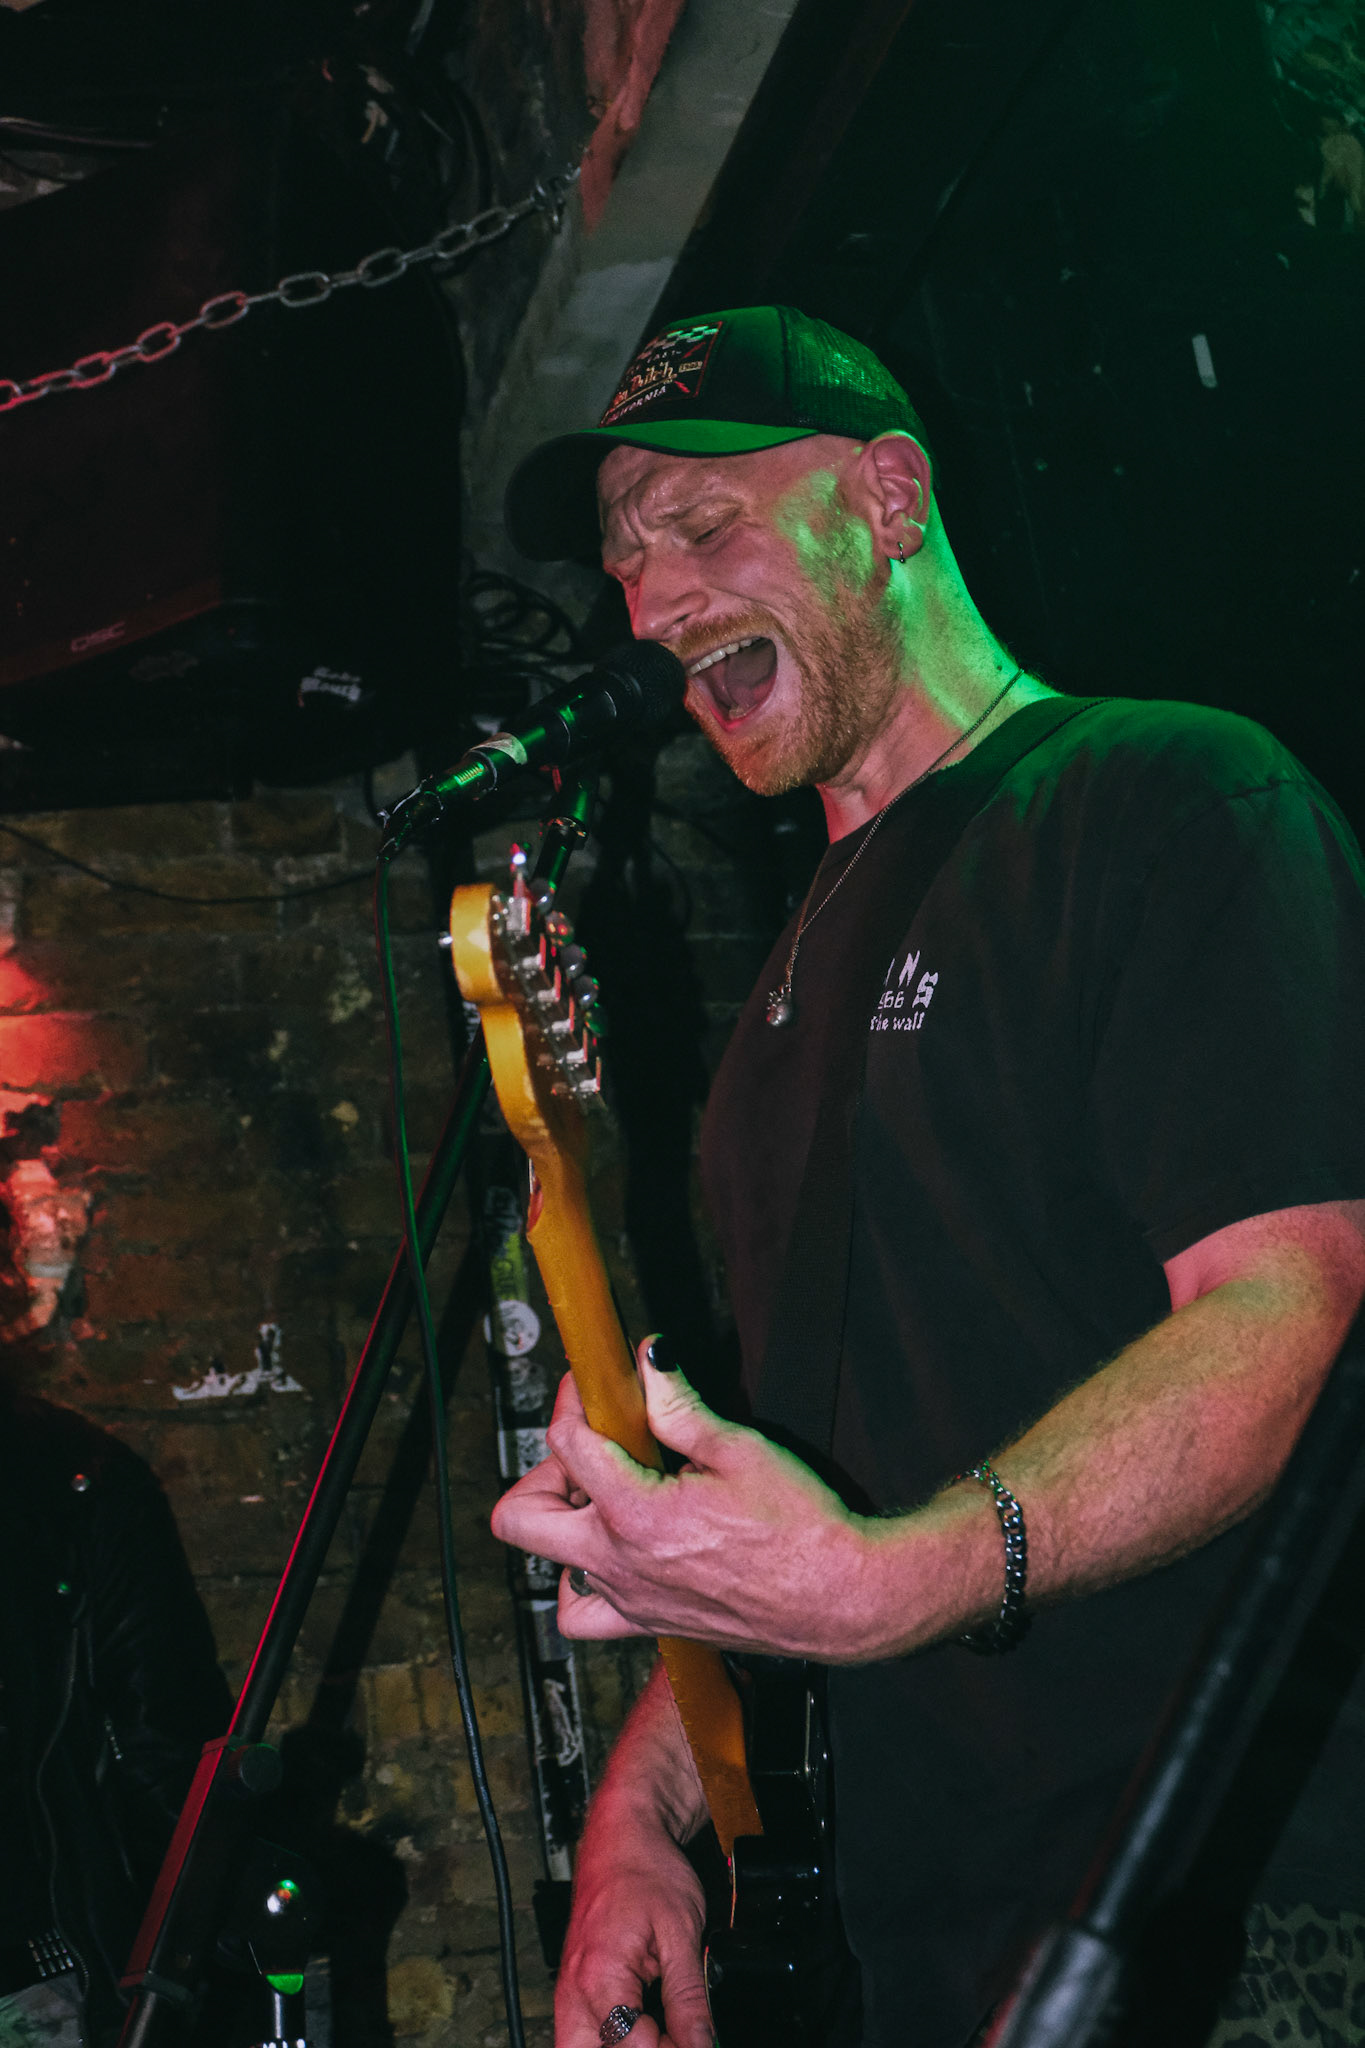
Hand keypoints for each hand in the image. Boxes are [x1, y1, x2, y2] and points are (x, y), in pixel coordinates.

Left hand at [490, 1343, 880, 1660]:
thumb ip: (679, 1406)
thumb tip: (648, 1361)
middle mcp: (618, 1564)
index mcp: (635, 1514)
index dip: (574, 1400)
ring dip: (562, 1524)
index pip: (567, 1444)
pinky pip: (585, 1614)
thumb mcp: (741, 1449)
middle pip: (521, 1517)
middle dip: (542, 1470)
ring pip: (549, 1564)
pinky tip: (614, 1553)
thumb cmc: (801, 1529)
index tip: (593, 1383)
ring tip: (603, 1497)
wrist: (840, 1600)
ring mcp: (629, 1601)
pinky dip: (582, 1583)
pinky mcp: (649, 1625)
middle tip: (587, 1447)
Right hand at [555, 1806, 710, 2047]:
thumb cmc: (647, 1867)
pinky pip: (581, 2031)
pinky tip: (643, 2028)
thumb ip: (689, 1998)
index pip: (634, 2047)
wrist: (623, 1832)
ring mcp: (569, 1989)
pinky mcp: (574, 1984)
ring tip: (658, 2033)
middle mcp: (574, 1991)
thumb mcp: (682, 1932)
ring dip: (616, 2047)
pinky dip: (609, 2038)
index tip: (699, 2040)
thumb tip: (702, 2044)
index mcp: (600, 1979)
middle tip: (672, 2039)